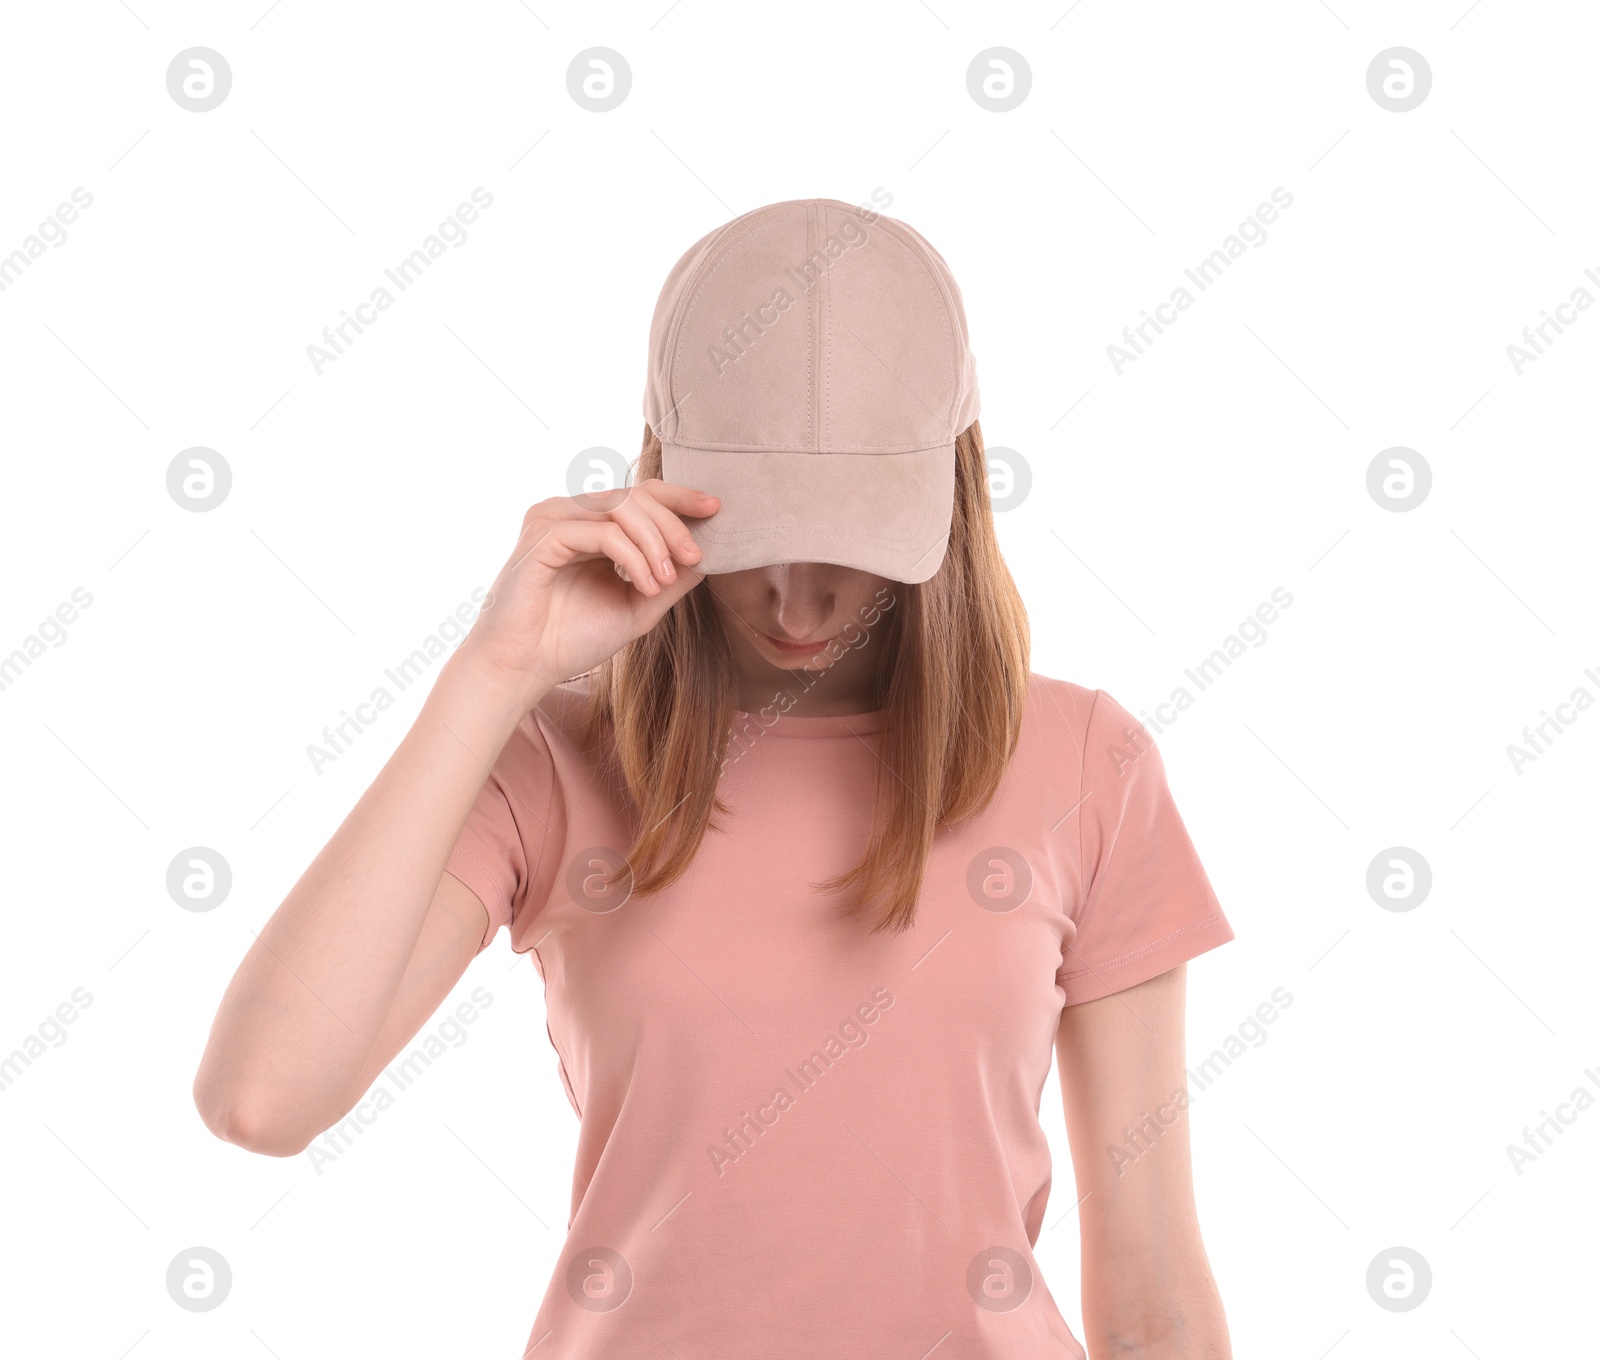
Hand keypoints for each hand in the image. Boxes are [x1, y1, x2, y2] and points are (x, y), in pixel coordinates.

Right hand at [456, 479, 718, 706]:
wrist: (525, 668)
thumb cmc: (572, 639)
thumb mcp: (638, 607)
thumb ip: (670, 580)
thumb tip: (708, 557)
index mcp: (590, 524)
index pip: (640, 494)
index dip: (679, 497)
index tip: (715, 509)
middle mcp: (570, 513)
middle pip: (636, 495)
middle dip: (673, 525)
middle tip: (695, 556)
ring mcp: (553, 520)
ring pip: (621, 508)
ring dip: (654, 543)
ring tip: (664, 582)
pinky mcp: (542, 537)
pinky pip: (601, 532)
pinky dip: (632, 557)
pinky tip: (645, 584)